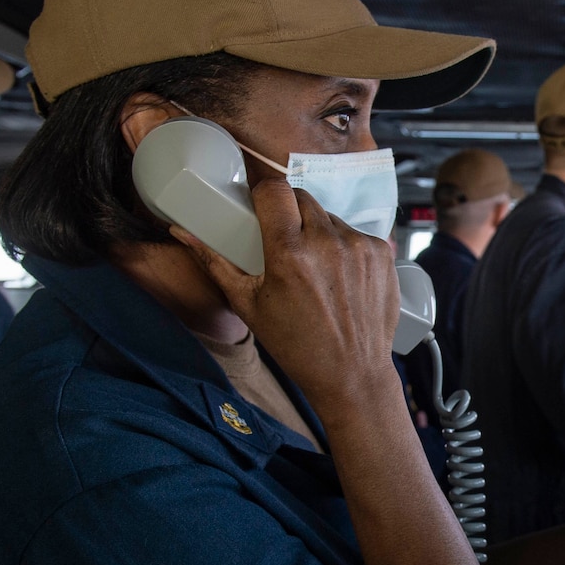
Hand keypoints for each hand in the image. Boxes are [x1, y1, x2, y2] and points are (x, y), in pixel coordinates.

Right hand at [171, 177, 398, 406]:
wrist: (352, 374)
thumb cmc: (297, 345)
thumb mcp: (248, 305)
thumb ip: (215, 262)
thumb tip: (182, 231)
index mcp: (290, 252)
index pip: (274, 190)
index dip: (264, 195)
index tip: (261, 209)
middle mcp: (328, 242)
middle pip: (302, 198)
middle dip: (289, 213)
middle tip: (284, 241)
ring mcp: (360, 247)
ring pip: (330, 217)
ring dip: (318, 232)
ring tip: (314, 267)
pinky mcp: (382, 254)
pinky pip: (356, 234)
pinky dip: (346, 247)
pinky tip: (339, 276)